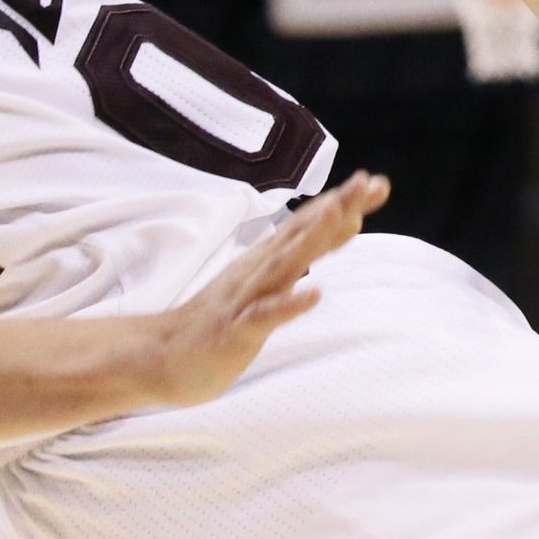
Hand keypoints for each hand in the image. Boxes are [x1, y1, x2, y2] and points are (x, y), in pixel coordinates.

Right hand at [146, 172, 388, 407]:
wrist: (160, 356)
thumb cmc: (221, 319)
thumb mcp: (269, 282)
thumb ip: (303, 253)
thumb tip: (345, 223)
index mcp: (267, 259)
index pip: (309, 224)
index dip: (343, 203)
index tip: (379, 184)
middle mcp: (258, 270)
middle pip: (302, 232)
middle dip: (336, 207)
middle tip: (369, 183)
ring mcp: (245, 298)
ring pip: (284, 264)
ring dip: (312, 239)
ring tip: (340, 215)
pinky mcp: (235, 330)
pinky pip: (264, 316)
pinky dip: (289, 304)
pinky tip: (314, 294)